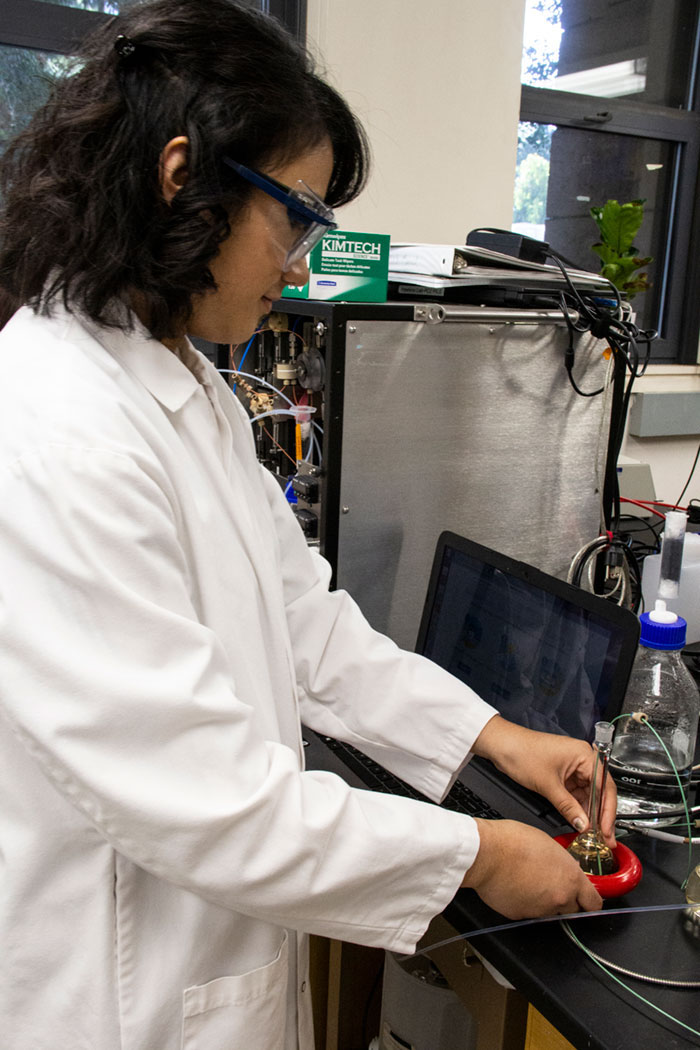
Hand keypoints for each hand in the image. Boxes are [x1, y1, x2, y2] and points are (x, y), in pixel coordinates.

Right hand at [462, 818, 602, 918]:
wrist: (486, 853)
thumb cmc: (512, 842)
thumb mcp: (549, 844)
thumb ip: (563, 864)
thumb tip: (565, 871)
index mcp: (571, 879)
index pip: (594, 903)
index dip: (590, 900)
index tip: (587, 898)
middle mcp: (559, 898)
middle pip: (574, 909)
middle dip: (567, 899)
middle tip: (553, 884)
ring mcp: (540, 910)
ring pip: (551, 911)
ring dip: (546, 901)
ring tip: (530, 881)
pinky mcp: (521, 916)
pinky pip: (530, 913)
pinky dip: (527, 903)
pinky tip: (517, 887)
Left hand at [473, 715, 616, 846]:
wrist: (502, 745)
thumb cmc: (522, 752)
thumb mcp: (548, 784)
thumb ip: (568, 807)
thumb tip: (583, 824)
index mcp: (584, 755)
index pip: (605, 786)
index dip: (607, 811)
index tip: (607, 829)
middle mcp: (582, 759)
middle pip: (599, 791)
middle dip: (600, 815)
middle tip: (604, 836)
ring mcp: (572, 767)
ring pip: (588, 794)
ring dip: (589, 813)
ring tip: (592, 832)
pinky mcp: (563, 774)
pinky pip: (576, 793)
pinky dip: (578, 807)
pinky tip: (580, 821)